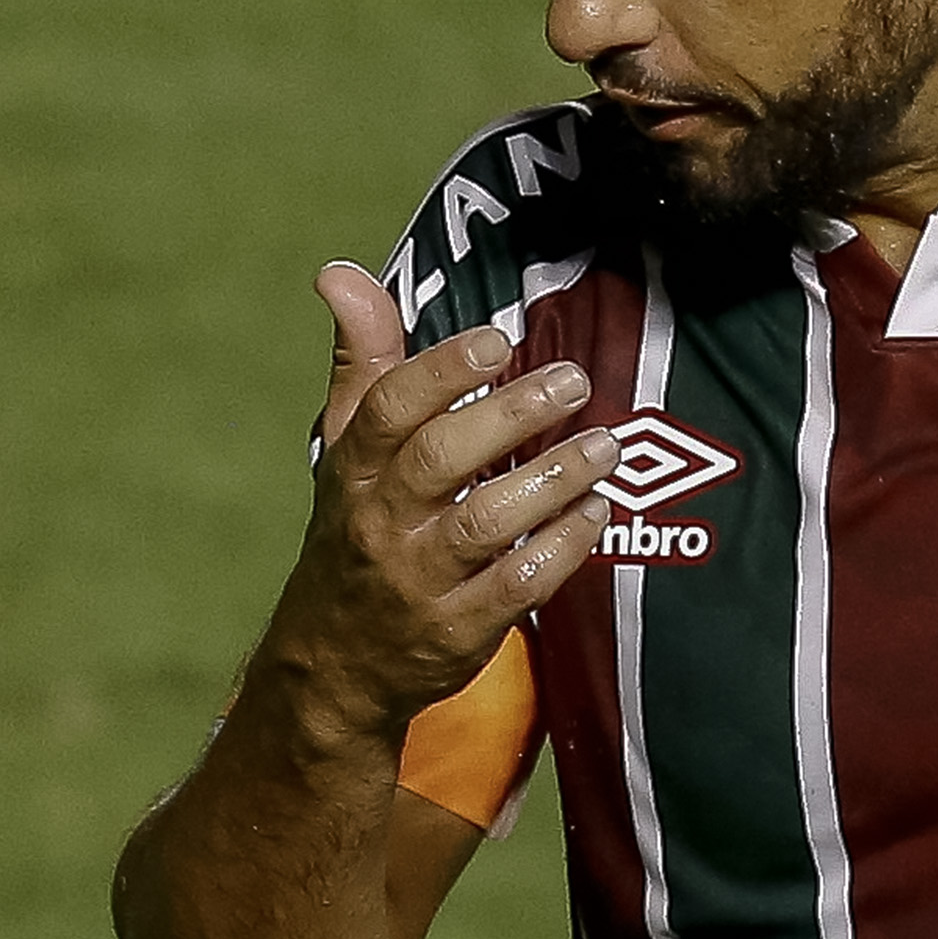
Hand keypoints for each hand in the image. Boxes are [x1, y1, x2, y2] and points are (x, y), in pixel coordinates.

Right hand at [255, 264, 620, 751]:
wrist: (332, 666)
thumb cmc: (356, 532)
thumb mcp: (347, 451)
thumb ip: (364, 363)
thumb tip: (340, 273)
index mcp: (352, 472)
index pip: (388, 410)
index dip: (443, 370)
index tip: (500, 338)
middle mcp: (379, 524)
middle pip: (441, 460)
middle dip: (511, 416)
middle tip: (574, 380)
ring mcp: (417, 582)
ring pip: (484, 524)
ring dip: (551, 480)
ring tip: (605, 444)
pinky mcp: (456, 630)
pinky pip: (516, 586)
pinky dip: (561, 548)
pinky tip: (597, 511)